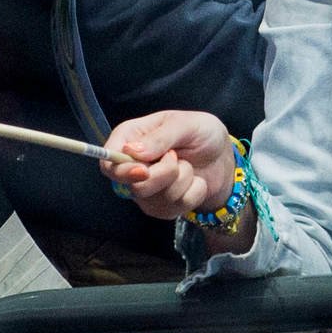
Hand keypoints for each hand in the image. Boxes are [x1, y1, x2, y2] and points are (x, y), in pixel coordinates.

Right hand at [99, 111, 236, 220]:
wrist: (223, 157)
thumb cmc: (201, 133)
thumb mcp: (186, 124)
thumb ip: (160, 137)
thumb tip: (132, 151)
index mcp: (130, 138)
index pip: (108, 162)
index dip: (121, 171)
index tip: (144, 171)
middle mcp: (132, 165)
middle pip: (133, 186)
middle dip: (163, 175)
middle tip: (178, 158)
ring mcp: (145, 189)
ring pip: (155, 199)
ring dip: (182, 181)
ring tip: (188, 165)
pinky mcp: (161, 207)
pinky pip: (174, 209)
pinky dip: (192, 193)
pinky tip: (194, 181)